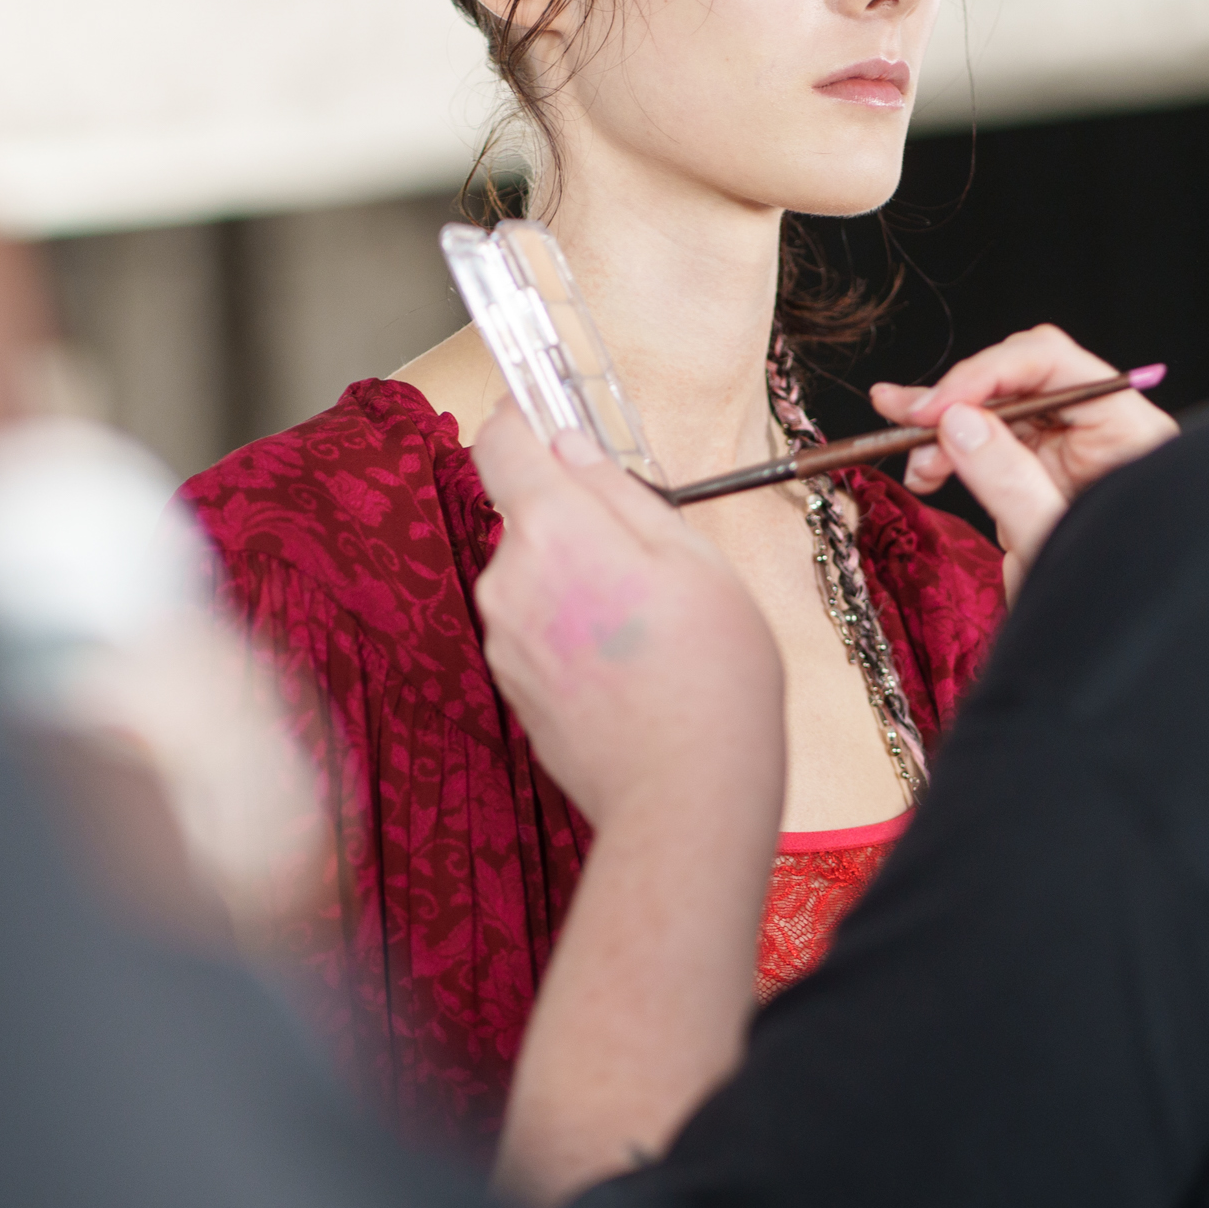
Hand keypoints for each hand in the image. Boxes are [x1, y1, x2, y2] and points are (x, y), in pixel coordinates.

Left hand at [472, 403, 785, 836]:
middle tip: (653, 557)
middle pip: (528, 515)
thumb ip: (621, 491)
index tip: (546, 412)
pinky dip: (574, 628)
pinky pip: (538, 626)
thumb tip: (572, 447)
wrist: (684, 795)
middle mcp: (507, 580)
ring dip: (580, 578)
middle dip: (579, 518)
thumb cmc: (709, 674)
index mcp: (552, 531)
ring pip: (535, 574)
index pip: (500, 440)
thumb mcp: (691, 556)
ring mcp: (503, 638)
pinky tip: (629, 664)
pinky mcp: (512, 685)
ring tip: (651, 624)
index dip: (521, 416)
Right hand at [872, 325, 1178, 597]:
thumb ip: (1007, 478)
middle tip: (909, 418)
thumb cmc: (1102, 603)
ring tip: (906, 449)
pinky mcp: (1033, 472)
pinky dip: (945, 446)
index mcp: (1126, 431)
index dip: (987, 374)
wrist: (1101, 648)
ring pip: (995, 403)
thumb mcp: (1050, 541)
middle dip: (960, 394)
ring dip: (943, 421)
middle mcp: (1097, 429)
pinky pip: (984, 438)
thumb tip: (956, 420)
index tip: (935, 407)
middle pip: (1021, 374)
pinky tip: (920, 467)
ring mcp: (1065, 449)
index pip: (1054, 364)